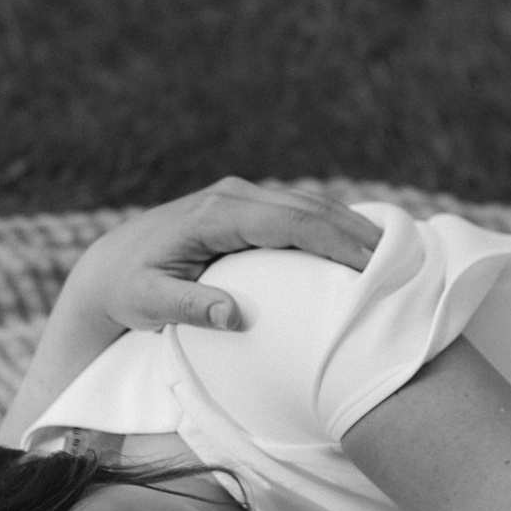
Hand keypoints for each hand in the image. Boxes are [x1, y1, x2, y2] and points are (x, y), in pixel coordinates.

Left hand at [67, 181, 381, 338]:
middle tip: (401, 260)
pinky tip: (358, 244)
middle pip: (308, 208)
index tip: (371, 264)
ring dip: (349, 225)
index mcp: (214, 216)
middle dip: (355, 231)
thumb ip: (188, 308)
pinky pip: (297, 212)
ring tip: (392, 252)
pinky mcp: (244, 206)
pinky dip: (330, 224)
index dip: (334, 241)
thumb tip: (234, 314)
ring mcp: (239, 196)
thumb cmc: (128, 291)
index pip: (289, 222)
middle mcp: (231, 196)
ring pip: (307, 205)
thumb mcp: (148, 304)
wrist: (109, 266)